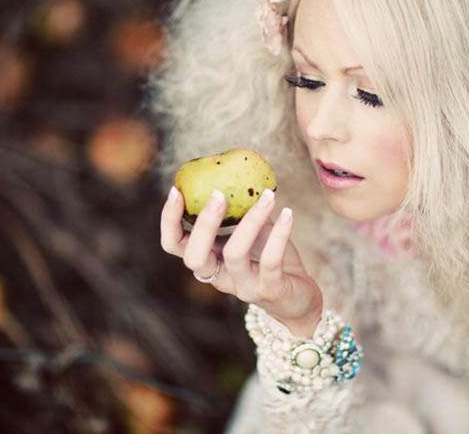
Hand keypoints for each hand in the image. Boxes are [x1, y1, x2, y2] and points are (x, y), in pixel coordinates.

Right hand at [160, 187, 322, 337]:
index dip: (169, 221)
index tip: (177, 190)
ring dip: (250, 221)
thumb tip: (238, 169)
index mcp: (209, 260)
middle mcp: (220, 276)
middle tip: (217, 194)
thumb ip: (241, 209)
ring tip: (267, 196)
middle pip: (194, 257)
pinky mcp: (270, 290)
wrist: (299, 298)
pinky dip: (279, 234)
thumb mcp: (253, 232)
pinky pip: (270, 261)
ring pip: (234, 254)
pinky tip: (288, 214)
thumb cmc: (271, 259)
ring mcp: (243, 286)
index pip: (174, 245)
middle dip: (203, 224)